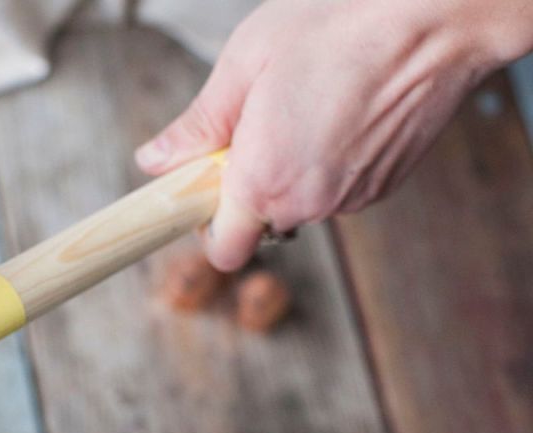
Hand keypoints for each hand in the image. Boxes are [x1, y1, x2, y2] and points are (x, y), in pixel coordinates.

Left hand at [137, 0, 532, 270]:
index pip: (223, 250)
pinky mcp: (383, 186)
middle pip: (259, 222)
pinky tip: (339, 112)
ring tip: (304, 106)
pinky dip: (327, 163)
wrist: (438, 16)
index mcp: (263, 180)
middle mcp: (308, 202)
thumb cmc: (337, 26)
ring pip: (299, 203)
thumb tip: (154, 161)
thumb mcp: (244, 65)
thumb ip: (196, 125)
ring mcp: (351, 198)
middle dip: (246, 186)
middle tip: (254, 124)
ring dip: (290, 171)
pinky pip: (336, 188)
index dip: (207, 225)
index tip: (204, 186)